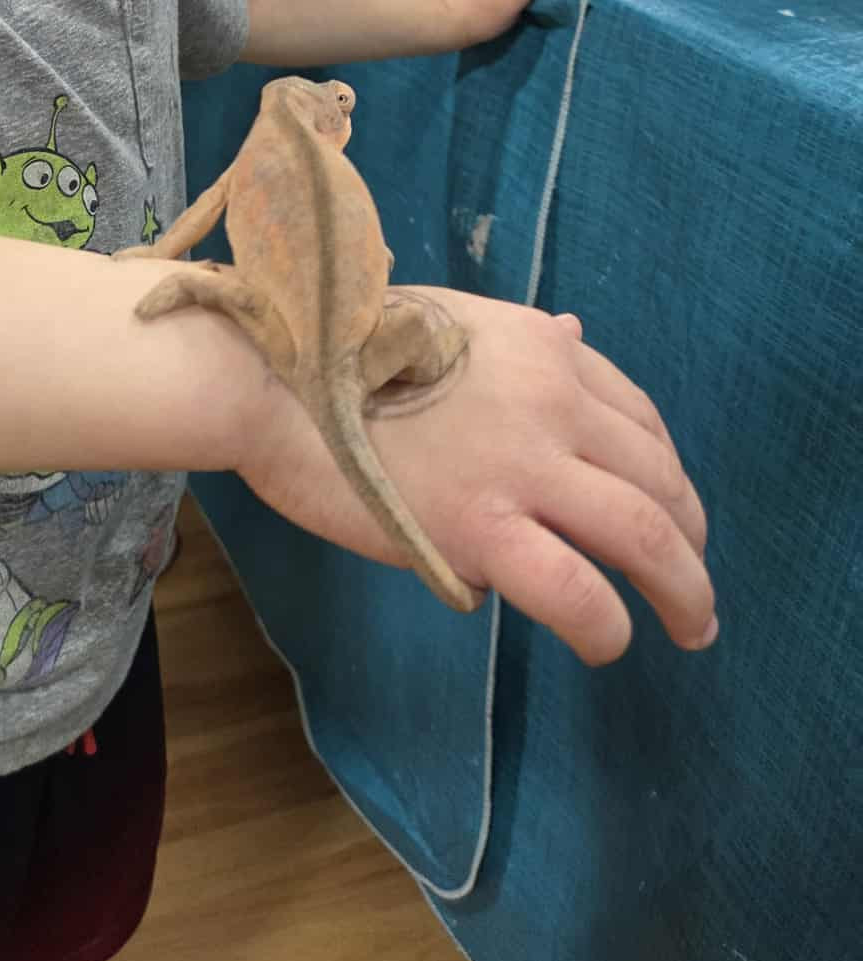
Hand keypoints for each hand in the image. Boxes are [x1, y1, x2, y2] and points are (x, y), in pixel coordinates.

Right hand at [234, 292, 715, 666]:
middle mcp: (551, 400)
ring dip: (684, 591)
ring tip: (689, 628)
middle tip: (691, 582)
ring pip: (645, 537)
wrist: (268, 376)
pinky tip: (603, 643)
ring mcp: (520, 466)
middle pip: (659, 478)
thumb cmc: (336, 347)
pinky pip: (578, 593)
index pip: (638, 415)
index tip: (663, 508)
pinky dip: (607, 626)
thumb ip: (516, 343)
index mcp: (541, 347)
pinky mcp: (480, 529)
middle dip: (691, 537)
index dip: (664, 471)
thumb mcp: (446, 317)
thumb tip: (574, 334)